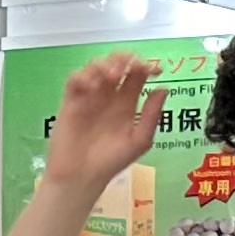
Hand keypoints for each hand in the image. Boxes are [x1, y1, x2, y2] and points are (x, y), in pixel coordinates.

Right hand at [43, 51, 167, 193]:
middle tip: (128, 68)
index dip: (147, 66)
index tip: (155, 70)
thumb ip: (151, 115)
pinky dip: (83, 76)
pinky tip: (92, 87)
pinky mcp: (71, 101)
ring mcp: (89, 96)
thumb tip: (163, 89)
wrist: (82, 176)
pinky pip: (74, 79)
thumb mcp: (139, 141)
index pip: (138, 74)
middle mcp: (109, 95)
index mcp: (127, 102)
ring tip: (111, 77)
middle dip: (124, 59)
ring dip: (104, 65)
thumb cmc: (111, 161)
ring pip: (95, 66)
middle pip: (117, 63)